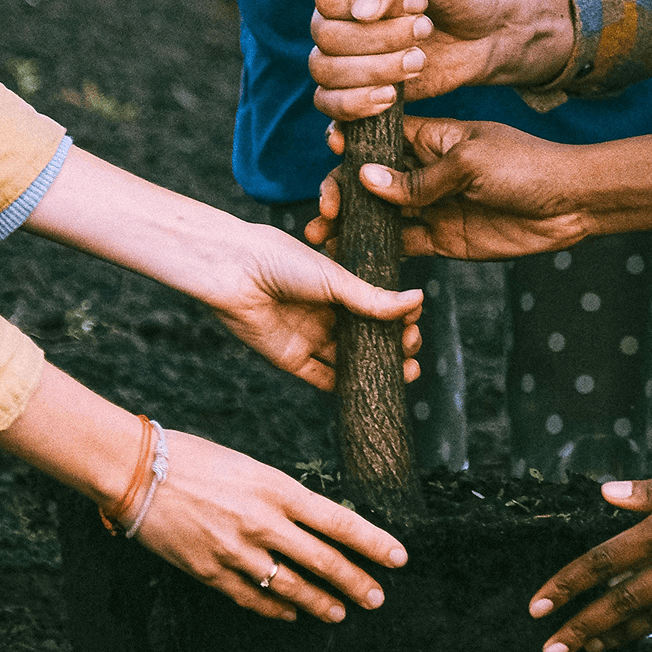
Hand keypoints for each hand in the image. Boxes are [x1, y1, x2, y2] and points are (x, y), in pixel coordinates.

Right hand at [136, 430, 408, 622]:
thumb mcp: (249, 464)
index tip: (399, 557)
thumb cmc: (192, 456)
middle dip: (356, 582)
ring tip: (341, 612)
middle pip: (324, 560)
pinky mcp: (209, 572)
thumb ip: (280, 495)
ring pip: (292, 587)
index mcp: (276, 487)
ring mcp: (236, 551)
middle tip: (377, 597)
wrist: (135, 470)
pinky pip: (252, 598)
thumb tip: (311, 520)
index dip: (373, 542)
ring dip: (321, 603)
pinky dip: (277, 609)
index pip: (339, 520)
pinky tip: (292, 615)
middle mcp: (262, 522)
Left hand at [209, 221, 422, 389]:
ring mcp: (310, 336)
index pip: (377, 307)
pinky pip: (322, 378)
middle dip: (395, 345)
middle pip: (368, 337)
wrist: (234, 272)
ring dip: (377, 368)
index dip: (398, 317)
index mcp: (337, 286)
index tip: (414, 321)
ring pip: (350, 360)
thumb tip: (417, 300)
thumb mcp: (335, 278)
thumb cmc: (281, 261)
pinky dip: (345, 387)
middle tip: (411, 349)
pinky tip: (369, 390)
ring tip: (407, 373)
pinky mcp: (292, 358)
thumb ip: (373, 298)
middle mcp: (326, 313)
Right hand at [305, 116, 594, 259]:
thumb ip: (419, 178)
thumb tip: (366, 179)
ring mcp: (432, 206)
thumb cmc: (527, 166)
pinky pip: (402, 245)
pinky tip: (353, 260)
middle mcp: (425, 172)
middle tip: (322, 214)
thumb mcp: (470, 163)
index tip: (329, 157)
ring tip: (322, 240)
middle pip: (371, 181)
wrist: (571, 203)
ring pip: (381, 215)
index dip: (350, 147)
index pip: (379, 139)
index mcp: (430, 139)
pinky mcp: (442, 238)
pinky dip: (378, 252)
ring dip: (352, 225)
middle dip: (342, 194)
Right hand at [311, 0, 572, 121]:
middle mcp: (335, 14)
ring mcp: (341, 53)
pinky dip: (352, 107)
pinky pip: (327, 103)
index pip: (328, 0)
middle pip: (327, 38)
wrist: (489, 28)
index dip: (374, 7)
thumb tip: (360, 12)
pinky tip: (389, 100)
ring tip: (419, 62)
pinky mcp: (355, 87)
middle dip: (382, 41)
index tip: (420, 1)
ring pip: (325, 72)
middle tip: (427, 31)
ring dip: (375, 72)